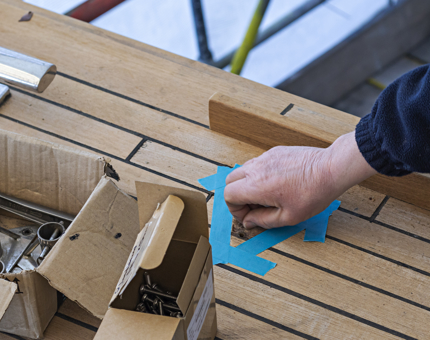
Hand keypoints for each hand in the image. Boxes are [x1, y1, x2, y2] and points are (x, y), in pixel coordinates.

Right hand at [224, 132, 376, 228]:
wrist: (331, 169)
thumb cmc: (313, 193)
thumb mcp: (289, 216)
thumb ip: (263, 220)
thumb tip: (249, 221)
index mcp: (256, 186)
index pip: (229, 195)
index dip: (235, 210)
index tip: (249, 216)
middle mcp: (256, 169)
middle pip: (230, 181)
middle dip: (236, 196)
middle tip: (253, 207)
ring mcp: (265, 157)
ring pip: (242, 171)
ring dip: (246, 185)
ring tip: (265, 196)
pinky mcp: (274, 152)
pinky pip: (257, 163)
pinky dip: (258, 175)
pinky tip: (276, 183)